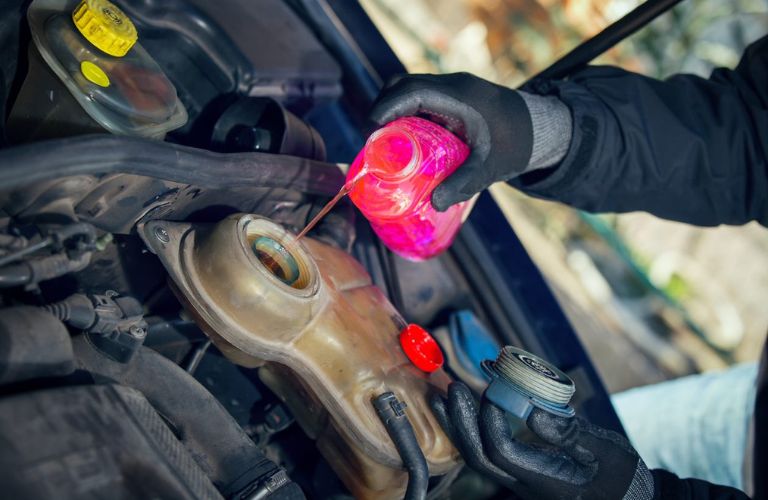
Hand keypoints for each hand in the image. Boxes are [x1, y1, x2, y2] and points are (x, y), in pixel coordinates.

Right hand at [369, 73, 533, 210]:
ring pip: (411, 89)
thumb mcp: (488, 167)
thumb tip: (433, 203)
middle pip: (403, 85)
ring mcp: (454, 88)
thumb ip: (462, 184)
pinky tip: (407, 140)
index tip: (370, 133)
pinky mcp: (455, 96)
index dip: (385, 109)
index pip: (410, 91)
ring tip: (385, 142)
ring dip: (394, 110)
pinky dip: (408, 112)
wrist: (543, 128)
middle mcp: (453, 86)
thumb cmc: (516, 145)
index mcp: (458, 96)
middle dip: (382, 109)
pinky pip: (423, 97)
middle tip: (372, 141)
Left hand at [431, 382, 654, 499]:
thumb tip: (533, 412)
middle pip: (479, 457)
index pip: (502, 451)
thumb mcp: (607, 452)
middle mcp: (525, 485)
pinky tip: (464, 411)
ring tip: (444, 396)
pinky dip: (472, 430)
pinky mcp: (521, 474)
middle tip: (453, 388)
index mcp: (545, 481)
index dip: (491, 419)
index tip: (493, 390)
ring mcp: (520, 482)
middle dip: (462, 421)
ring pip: (478, 458)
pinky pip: (487, 454)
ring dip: (459, 425)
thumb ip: (571, 433)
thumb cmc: (622, 477)